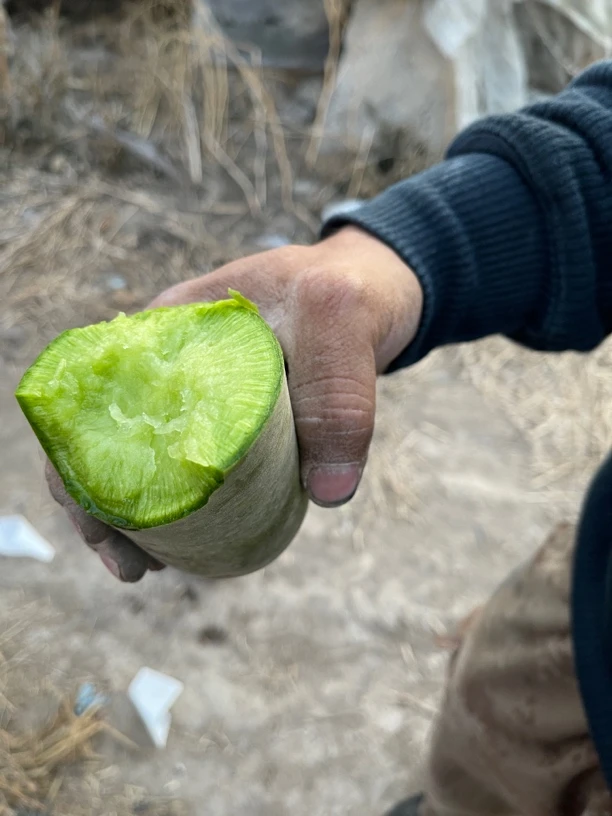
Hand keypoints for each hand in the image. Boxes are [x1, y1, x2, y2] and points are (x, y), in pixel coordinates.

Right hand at [47, 226, 422, 580]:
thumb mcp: (343, 323)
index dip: (79, 461)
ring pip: (150, 457)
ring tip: (148, 566)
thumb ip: (340, 398)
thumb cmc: (347, 287)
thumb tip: (326, 495)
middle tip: (134, 566)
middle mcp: (172, 363)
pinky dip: (187, 503)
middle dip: (104, 504)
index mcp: (170, 329)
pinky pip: (196, 464)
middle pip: (110, 437)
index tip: (103, 522)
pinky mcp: (232, 417)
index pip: (94, 398)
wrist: (373, 286)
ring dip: (139, 512)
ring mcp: (200, 392)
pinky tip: (193, 544)